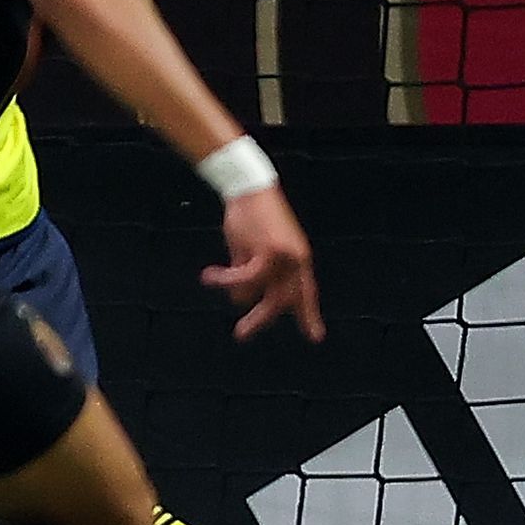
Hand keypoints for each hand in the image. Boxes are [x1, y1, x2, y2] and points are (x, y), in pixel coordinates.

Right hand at [203, 188, 324, 341]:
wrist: (250, 187)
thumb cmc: (250, 214)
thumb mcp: (251, 248)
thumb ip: (248, 272)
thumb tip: (239, 299)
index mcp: (298, 260)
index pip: (306, 293)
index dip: (308, 316)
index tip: (315, 337)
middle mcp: (297, 262)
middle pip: (284, 300)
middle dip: (261, 319)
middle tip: (241, 334)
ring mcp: (286, 258)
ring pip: (263, 291)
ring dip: (234, 290)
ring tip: (210, 280)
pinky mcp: (269, 252)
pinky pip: (246, 277)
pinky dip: (227, 278)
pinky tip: (210, 275)